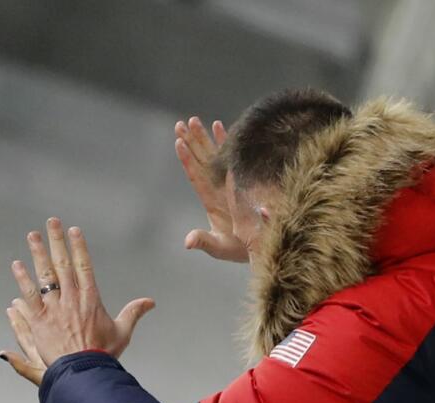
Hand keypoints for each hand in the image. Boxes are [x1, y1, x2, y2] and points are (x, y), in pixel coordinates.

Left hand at [0, 218, 153, 383]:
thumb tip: (150, 302)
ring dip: (37, 253)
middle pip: (62, 264)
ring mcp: (55, 308)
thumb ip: (134, 313)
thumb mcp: (122, 332)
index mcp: (91, 299)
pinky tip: (17, 265)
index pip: (83, 266)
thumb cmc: (103, 354)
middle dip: (56, 241)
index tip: (73, 230)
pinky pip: (30, 295)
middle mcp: (72, 298)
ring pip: (44, 275)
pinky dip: (23, 280)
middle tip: (51, 223)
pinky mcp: (40, 320)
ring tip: (32, 236)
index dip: (78, 246)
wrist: (84, 371)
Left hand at [174, 117, 247, 262]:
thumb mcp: (219, 247)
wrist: (256, 247)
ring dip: (204, 137)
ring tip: (193, 120)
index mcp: (210, 200)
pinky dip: (225, 141)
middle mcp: (216, 187)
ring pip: (213, 155)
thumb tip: (187, 242)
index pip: (195, 176)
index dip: (187, 160)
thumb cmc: (238, 250)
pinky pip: (230, 156)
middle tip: (180, 123)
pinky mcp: (239, 179)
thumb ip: (204, 241)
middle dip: (191, 142)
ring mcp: (226, 182)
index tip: (179, 143)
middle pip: (201, 160)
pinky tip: (218, 125)